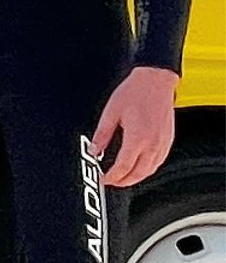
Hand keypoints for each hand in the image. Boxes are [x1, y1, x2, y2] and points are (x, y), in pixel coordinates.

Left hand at [91, 65, 178, 187]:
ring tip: (123, 177)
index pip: (123, 167)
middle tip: (111, 181)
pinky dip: (148, 169)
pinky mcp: (168, 140)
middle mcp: (153, 144)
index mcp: (137, 138)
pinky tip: (140, 167)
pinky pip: (159, 162)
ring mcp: (163, 143)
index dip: (112, 177)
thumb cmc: (135, 92)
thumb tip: (93, 150)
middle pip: (138, 173)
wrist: (155, 81)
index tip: (104, 179)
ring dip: (136, 177)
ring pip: (150, 170)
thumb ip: (102, 135)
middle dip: (123, 181)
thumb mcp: (111, 113)